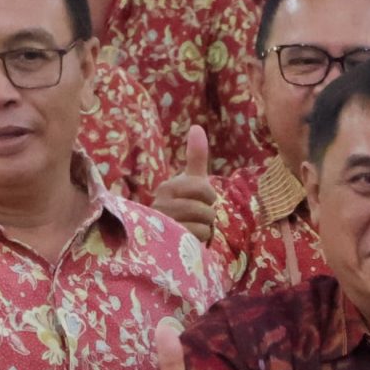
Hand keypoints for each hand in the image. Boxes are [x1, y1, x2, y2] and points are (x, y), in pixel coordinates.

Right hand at [153, 126, 218, 242]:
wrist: (163, 235)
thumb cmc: (181, 204)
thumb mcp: (190, 181)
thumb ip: (196, 157)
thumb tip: (197, 127)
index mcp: (167, 187)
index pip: (203, 188)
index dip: (208, 195)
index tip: (198, 198)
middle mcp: (160, 205)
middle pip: (206, 209)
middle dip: (206, 214)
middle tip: (193, 215)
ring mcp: (162, 225)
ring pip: (204, 224)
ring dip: (204, 228)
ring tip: (189, 226)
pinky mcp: (167, 243)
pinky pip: (199, 238)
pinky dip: (199, 239)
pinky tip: (187, 238)